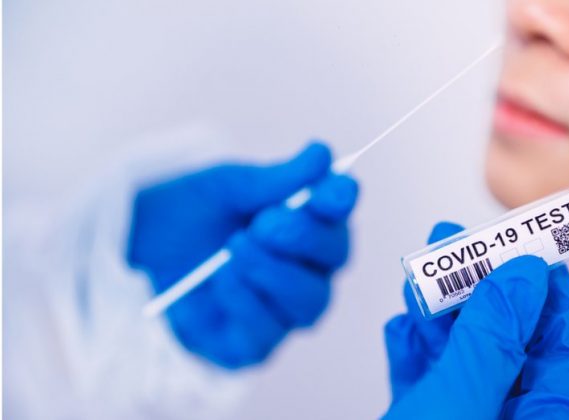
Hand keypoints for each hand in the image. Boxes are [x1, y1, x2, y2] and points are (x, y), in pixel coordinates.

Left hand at [127, 142, 358, 368]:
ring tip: (234, 248)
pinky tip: (219, 281)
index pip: (339, 211)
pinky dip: (245, 302)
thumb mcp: (226, 187)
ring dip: (273, 272)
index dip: (340, 201)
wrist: (135, 252)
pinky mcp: (254, 344)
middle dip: (305, 238)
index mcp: (306, 220)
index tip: (333, 190)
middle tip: (266, 222)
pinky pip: (267, 332)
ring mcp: (283, 310)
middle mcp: (306, 267)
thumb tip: (322, 154)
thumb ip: (276, 179)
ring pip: (309, 301)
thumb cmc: (189, 216)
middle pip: (335, 257)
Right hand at [383, 222, 568, 418]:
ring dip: (440, 315)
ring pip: (464, 358)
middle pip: (508, 344)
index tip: (530, 251)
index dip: (550, 295)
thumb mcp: (460, 405)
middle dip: (480, 292)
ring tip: (420, 279)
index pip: (565, 349)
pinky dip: (416, 351)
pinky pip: (430, 382)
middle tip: (461, 248)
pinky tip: (404, 327)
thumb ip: (491, 342)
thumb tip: (520, 277)